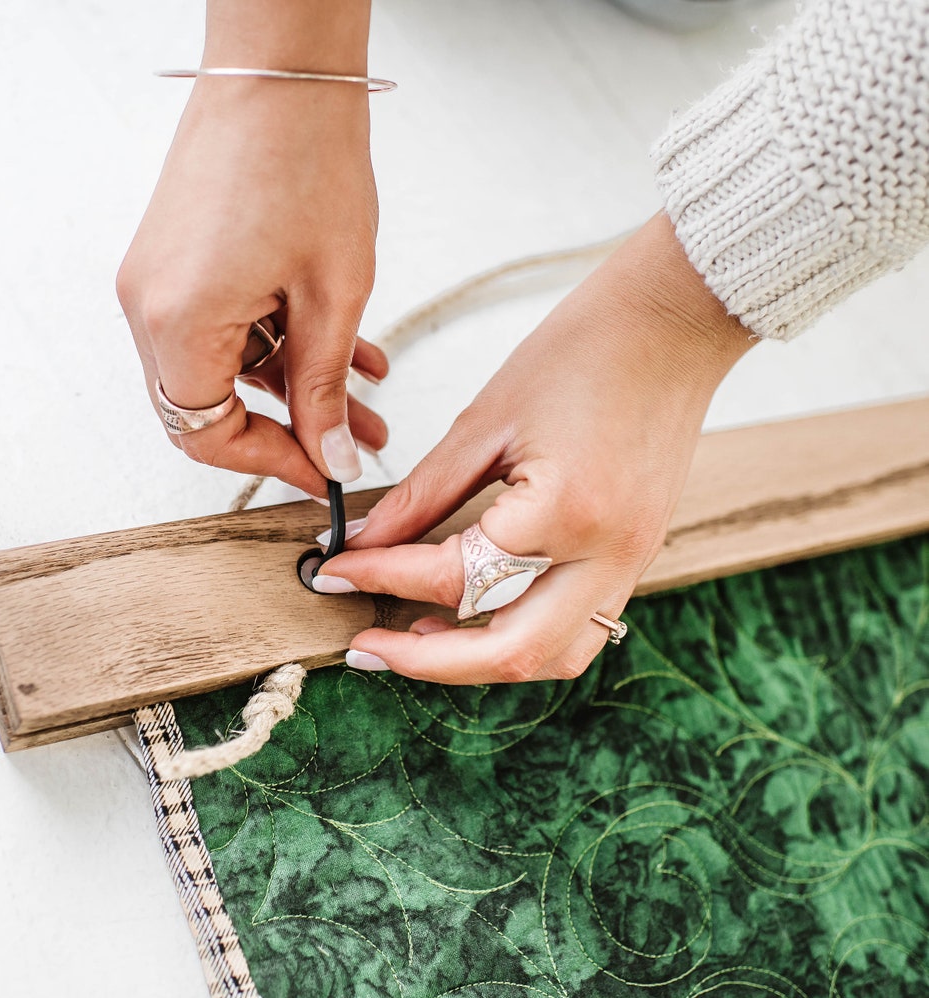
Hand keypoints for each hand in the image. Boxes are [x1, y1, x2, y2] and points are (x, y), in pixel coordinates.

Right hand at [116, 1, 381, 495]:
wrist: (283, 68)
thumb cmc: (307, 161)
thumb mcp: (332, 295)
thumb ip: (325, 389)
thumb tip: (331, 458)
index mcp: (174, 322)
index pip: (206, 434)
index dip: (272, 463)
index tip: (326, 475)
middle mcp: (149, 307)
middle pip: (210, 406)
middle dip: (289, 428)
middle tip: (348, 446)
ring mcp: (159, 280)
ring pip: (228, 366)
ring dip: (297, 384)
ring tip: (367, 400)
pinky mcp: (180, 258)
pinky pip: (227, 325)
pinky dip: (281, 342)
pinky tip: (348, 350)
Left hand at [317, 213, 755, 683]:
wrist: (675, 321)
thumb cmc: (586, 350)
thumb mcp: (486, 421)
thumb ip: (423, 494)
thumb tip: (366, 541)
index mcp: (564, 513)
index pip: (453, 576)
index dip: (381, 575)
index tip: (335, 569)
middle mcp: (606, 556)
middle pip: (510, 653)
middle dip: (428, 662)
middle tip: (367, 648)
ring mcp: (630, 563)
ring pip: (554, 657)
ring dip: (482, 662)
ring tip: (419, 637)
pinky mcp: (635, 556)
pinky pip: (578, 627)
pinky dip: (521, 634)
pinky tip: (476, 611)